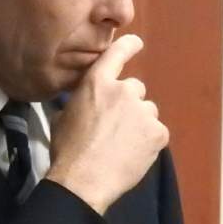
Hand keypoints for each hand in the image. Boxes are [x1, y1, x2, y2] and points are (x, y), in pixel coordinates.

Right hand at [47, 34, 168, 213]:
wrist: (83, 181)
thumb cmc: (67, 150)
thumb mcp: (64, 116)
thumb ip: (82, 101)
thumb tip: (88, 103)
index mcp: (97, 83)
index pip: (116, 54)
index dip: (128, 46)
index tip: (136, 42)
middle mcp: (124, 91)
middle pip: (135, 89)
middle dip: (128, 104)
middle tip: (115, 127)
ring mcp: (143, 111)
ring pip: (147, 112)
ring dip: (139, 123)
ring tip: (123, 145)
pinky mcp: (158, 132)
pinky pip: (157, 132)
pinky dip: (149, 142)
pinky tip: (133, 154)